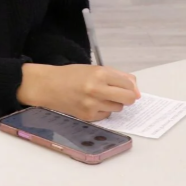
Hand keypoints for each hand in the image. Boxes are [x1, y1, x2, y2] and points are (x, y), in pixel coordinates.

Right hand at [17, 63, 140, 121]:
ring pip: (118, 108)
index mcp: (100, 74)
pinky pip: (106, 116)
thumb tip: (136, 90)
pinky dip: (103, 111)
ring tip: (100, 96)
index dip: (129, 86)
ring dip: (113, 103)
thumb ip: (118, 76)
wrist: (49, 86)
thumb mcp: (95, 69)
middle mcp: (97, 89)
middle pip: (128, 99)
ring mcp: (92, 105)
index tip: (125, 86)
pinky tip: (92, 103)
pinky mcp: (88, 117)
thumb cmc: (72, 75)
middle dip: (127, 97)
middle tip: (119, 94)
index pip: (129, 84)